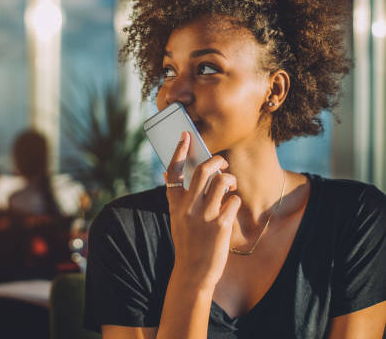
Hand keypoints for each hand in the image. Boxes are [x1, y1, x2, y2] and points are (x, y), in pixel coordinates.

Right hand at [164, 132, 240, 289]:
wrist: (193, 272)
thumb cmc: (187, 243)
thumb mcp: (177, 219)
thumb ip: (179, 198)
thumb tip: (174, 174)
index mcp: (175, 204)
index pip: (173, 172)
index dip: (179, 151)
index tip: (185, 136)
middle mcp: (188, 207)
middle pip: (202, 171)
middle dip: (216, 161)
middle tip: (222, 162)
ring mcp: (204, 215)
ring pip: (222, 182)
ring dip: (230, 179)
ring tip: (231, 185)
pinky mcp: (220, 225)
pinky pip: (233, 200)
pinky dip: (235, 199)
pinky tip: (232, 207)